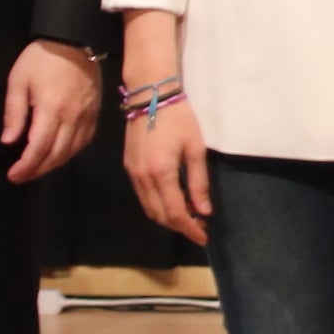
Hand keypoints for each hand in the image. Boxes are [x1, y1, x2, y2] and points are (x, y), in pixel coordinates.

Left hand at [1, 40, 100, 184]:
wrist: (75, 41)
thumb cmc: (41, 59)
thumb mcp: (18, 81)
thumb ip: (14, 113)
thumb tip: (9, 141)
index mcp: (51, 109)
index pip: (39, 147)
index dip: (26, 166)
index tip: (13, 175)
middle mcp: (72, 117)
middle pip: (57, 155)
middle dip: (38, 170)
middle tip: (21, 176)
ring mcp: (87, 116)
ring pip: (72, 151)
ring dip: (54, 164)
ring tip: (37, 168)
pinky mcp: (95, 114)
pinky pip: (84, 141)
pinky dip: (71, 152)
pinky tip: (59, 154)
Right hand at [124, 98, 212, 245]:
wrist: (150, 97)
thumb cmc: (179, 119)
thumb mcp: (196, 149)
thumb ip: (199, 182)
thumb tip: (203, 211)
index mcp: (161, 173)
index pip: (176, 213)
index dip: (190, 229)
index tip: (204, 237)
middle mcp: (143, 178)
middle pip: (160, 215)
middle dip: (180, 226)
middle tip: (200, 227)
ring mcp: (133, 174)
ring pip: (149, 208)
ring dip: (168, 218)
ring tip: (190, 216)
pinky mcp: (129, 168)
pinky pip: (143, 196)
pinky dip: (158, 205)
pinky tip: (173, 201)